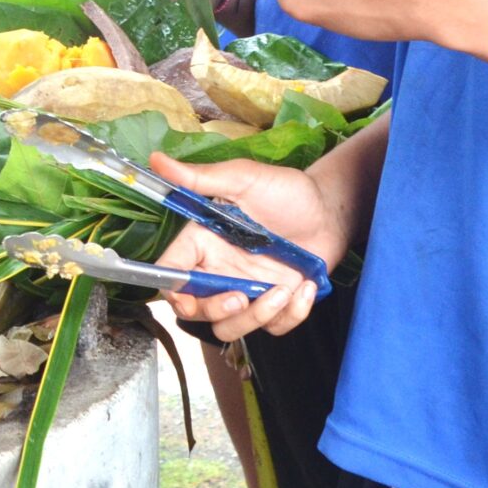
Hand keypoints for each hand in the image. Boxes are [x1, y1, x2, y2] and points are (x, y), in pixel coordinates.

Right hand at [144, 153, 345, 341]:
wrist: (331, 210)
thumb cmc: (286, 191)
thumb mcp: (243, 179)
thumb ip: (200, 177)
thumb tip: (156, 160)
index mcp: (204, 242)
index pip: (172, 272)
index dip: (172, 290)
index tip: (185, 300)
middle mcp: (220, 269)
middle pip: (197, 309)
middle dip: (216, 311)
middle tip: (240, 297)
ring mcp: (247, 289)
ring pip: (232, 326)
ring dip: (256, 316)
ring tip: (284, 290)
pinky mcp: (275, 302)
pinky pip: (273, 327)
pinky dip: (291, 315)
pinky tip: (305, 288)